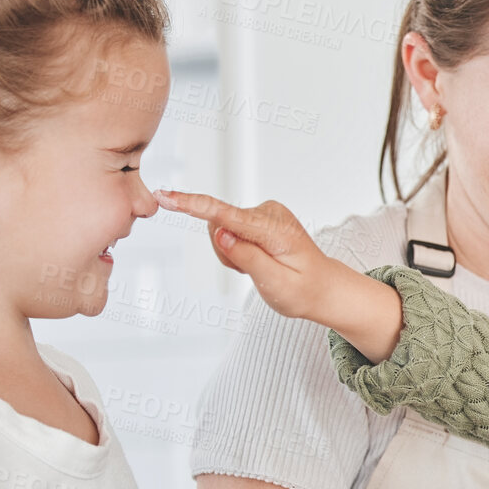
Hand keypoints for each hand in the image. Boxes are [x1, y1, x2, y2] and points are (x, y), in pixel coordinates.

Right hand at [156, 188, 403, 359]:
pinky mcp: (258, 216)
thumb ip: (247, 257)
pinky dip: (236, 250)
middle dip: (225, 253)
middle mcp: (270, 213)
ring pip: (221, 229)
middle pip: (218, 226)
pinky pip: (229, 230)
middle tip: (249, 273)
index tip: (166, 197)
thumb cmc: (303, 290)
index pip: (227, 217)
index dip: (193, 206)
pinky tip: (257, 260)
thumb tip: (220, 233)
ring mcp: (264, 212)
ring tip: (257, 268)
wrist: (322, 287)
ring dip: (231, 254)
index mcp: (276, 231)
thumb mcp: (276, 284)